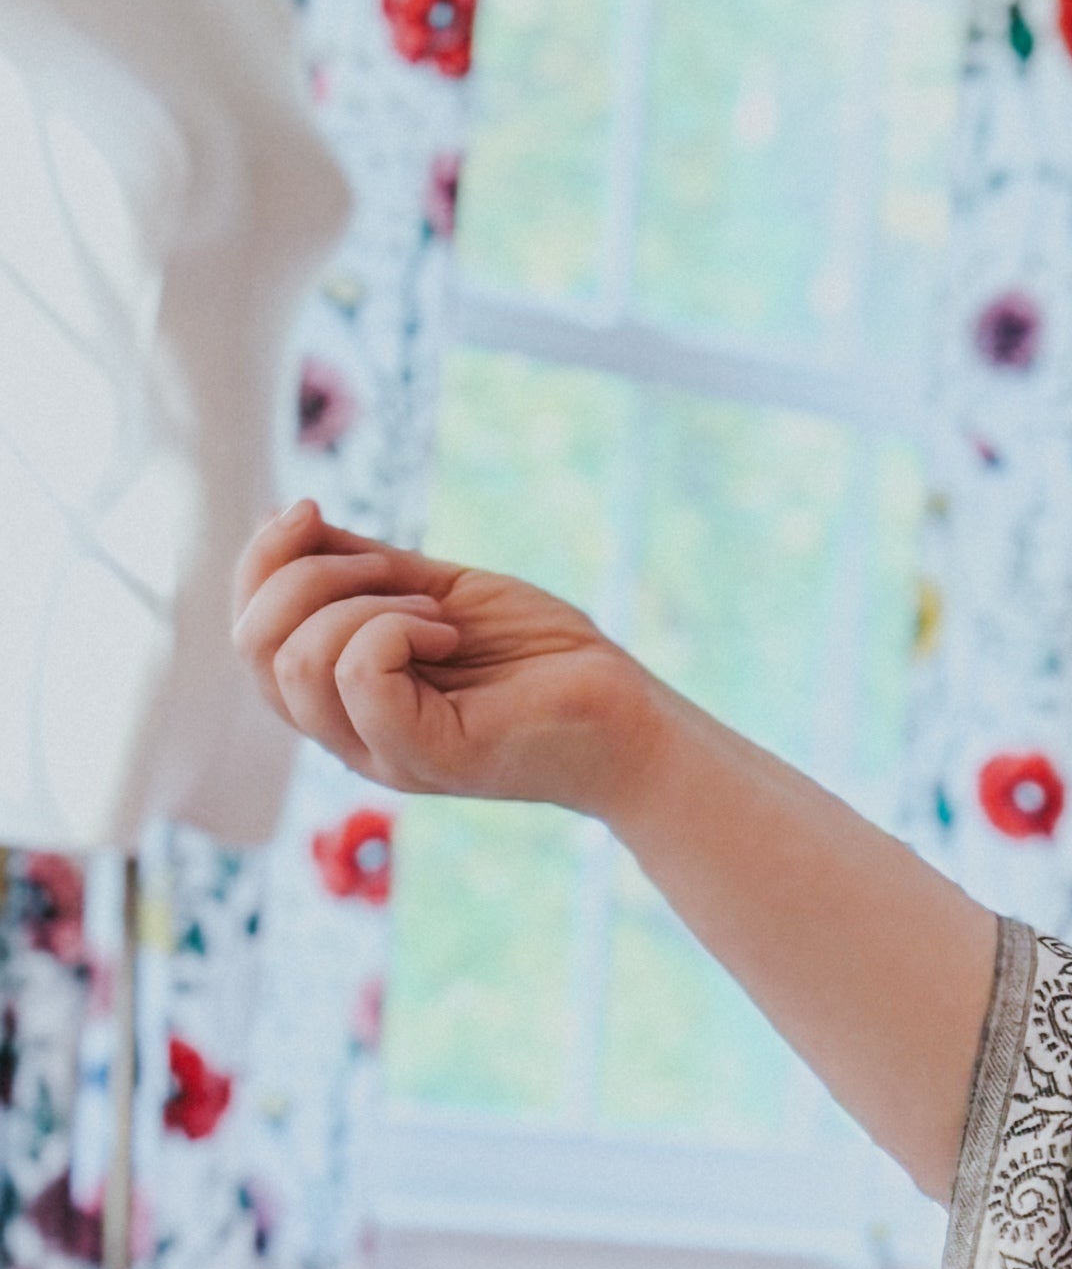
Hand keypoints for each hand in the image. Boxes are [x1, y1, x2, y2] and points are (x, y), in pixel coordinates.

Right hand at [234, 499, 668, 820]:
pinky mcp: (426, 758)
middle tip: (387, 568)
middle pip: (254, 649)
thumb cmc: (540, 654)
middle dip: (302, 574)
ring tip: (433, 613)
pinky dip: (394, 631)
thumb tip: (280, 520)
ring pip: (297, 662)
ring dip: (357, 603)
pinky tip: (446, 635)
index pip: (248, 634)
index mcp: (342, 696)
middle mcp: (350, 733)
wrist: (627, 709)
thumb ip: (358, 566)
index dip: (260, 560)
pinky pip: (358, 677)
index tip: (310, 509)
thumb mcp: (432, 588)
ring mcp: (384, 752)